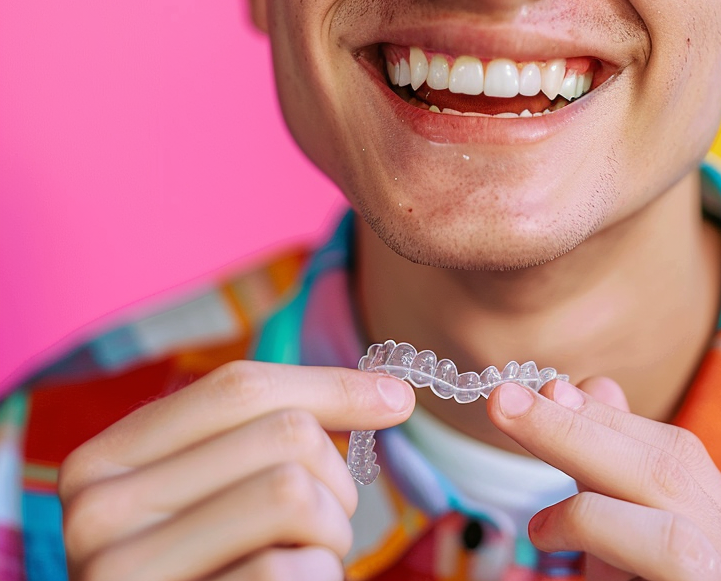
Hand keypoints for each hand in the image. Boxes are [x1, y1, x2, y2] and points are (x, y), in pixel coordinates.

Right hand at [58, 361, 413, 580]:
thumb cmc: (205, 572)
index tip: (398, 401)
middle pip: (283, 435)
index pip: (239, 387)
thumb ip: (265, 432)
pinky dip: (318, 577)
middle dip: (334, 478)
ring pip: (293, 492)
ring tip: (308, 559)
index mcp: (104, 459)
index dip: (331, 385)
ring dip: (331, 531)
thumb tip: (392, 395)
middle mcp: (97, 511)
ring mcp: (123, 574)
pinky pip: (287, 569)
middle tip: (327, 523)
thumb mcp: (205, 495)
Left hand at [489, 376, 720, 580]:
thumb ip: (607, 484)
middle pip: (673, 469)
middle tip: (504, 401)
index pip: (675, 454)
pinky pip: (669, 562)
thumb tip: (579, 387)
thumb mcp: (627, 559)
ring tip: (524, 489)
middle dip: (581, 429)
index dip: (605, 418)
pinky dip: (601, 532)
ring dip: (587, 482)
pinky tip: (550, 538)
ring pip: (675, 520)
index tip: (539, 391)